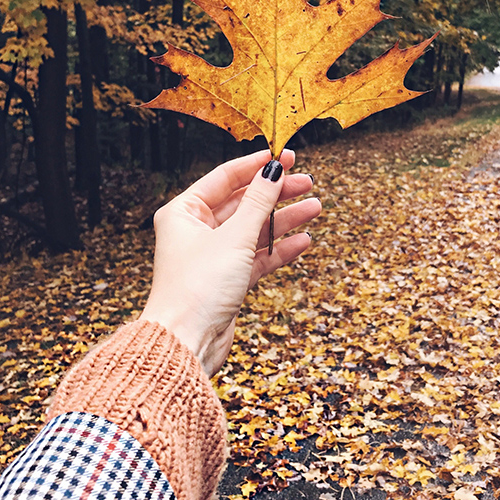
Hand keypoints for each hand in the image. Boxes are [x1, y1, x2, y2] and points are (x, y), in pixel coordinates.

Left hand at [139, 149, 320, 375]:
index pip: (225, 177)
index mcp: (184, 212)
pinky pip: (257, 256)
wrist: (187, 343)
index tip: (285, 156)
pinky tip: (303, 241)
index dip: (256, 165)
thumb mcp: (234, 238)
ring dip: (284, 219)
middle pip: (243, 202)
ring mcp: (213, 255)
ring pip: (254, 229)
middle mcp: (196, 230)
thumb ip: (259, 202)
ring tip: (315, 207)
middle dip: (275, 193)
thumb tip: (274, 169)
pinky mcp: (227, 280)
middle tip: (306, 182)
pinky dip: (279, 248)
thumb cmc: (198, 287)